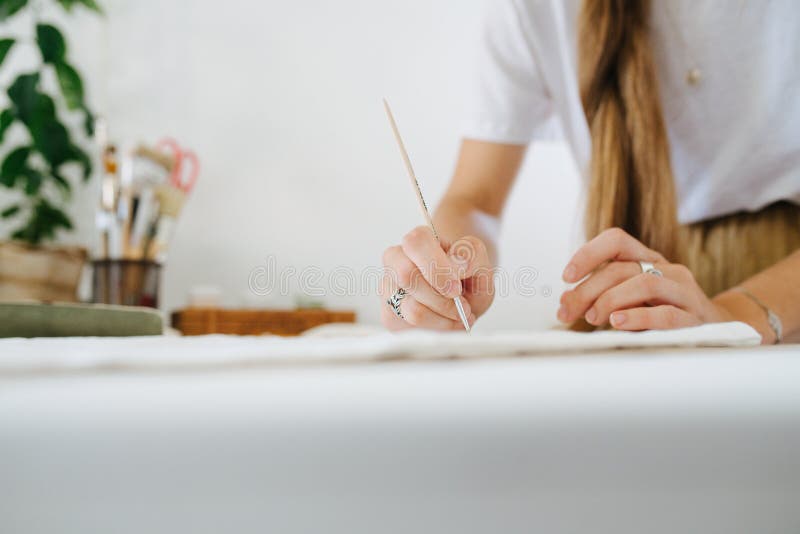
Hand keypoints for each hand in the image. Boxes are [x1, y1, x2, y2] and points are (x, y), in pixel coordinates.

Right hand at [380, 226, 493, 330]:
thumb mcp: (480, 263)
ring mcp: (388, 288)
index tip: (456, 288)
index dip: (437, 267)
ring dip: (444, 316)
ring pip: (412, 308)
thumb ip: (472, 255)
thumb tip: (457, 263)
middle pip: (407, 275)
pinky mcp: (389, 315)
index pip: (416, 243)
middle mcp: (395, 260)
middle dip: (441, 299)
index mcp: (417, 241)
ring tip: (460, 314)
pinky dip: (439, 328)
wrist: (463, 298)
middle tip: (463, 306)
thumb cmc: (467, 277)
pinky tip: (447, 321)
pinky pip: (413, 326)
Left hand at [557, 228, 731, 329]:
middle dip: (587, 290)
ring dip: (610, 300)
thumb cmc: (665, 314)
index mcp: (648, 260)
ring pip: (644, 284)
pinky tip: (617, 322)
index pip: (616, 240)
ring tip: (593, 318)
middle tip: (568, 312)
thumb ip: (602, 296)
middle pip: (621, 268)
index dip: (588, 254)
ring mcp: (684, 291)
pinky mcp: (696, 318)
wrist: (720, 330)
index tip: (566, 277)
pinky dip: (638, 317)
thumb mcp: (633, 300)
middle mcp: (667, 269)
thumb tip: (565, 303)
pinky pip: (666, 314)